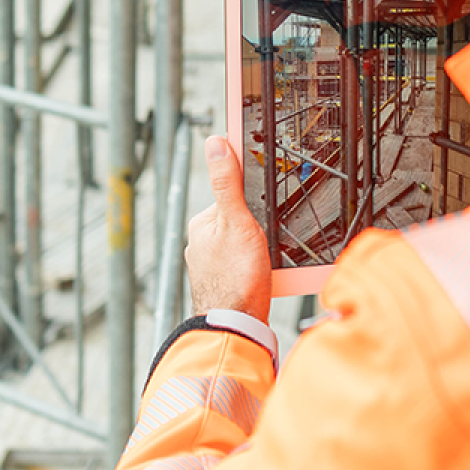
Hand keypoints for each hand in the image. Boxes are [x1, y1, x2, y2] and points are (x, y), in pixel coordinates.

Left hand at [185, 136, 271, 323]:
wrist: (237, 327)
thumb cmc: (235, 279)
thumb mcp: (236, 222)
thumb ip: (227, 183)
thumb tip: (216, 143)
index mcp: (202, 222)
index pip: (231, 193)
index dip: (253, 198)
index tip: (265, 209)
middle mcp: (202, 242)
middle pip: (242, 219)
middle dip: (260, 228)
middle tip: (268, 242)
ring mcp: (213, 264)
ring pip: (246, 243)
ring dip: (261, 250)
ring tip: (265, 263)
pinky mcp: (225, 282)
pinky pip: (247, 264)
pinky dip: (259, 267)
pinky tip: (264, 276)